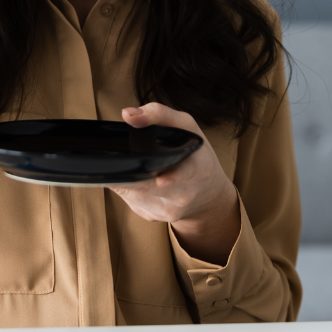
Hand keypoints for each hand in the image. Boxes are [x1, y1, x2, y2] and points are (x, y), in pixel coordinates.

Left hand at [110, 103, 240, 265]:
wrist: (207, 193)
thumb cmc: (195, 155)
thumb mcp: (186, 126)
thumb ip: (159, 114)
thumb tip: (128, 114)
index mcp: (198, 170)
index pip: (184, 175)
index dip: (172, 178)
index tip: (162, 180)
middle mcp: (183, 195)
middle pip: (147, 186)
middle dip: (134, 173)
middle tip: (124, 161)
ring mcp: (166, 210)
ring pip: (131, 191)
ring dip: (126, 177)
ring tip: (133, 164)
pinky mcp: (151, 217)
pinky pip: (128, 198)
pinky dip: (128, 186)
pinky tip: (137, 178)